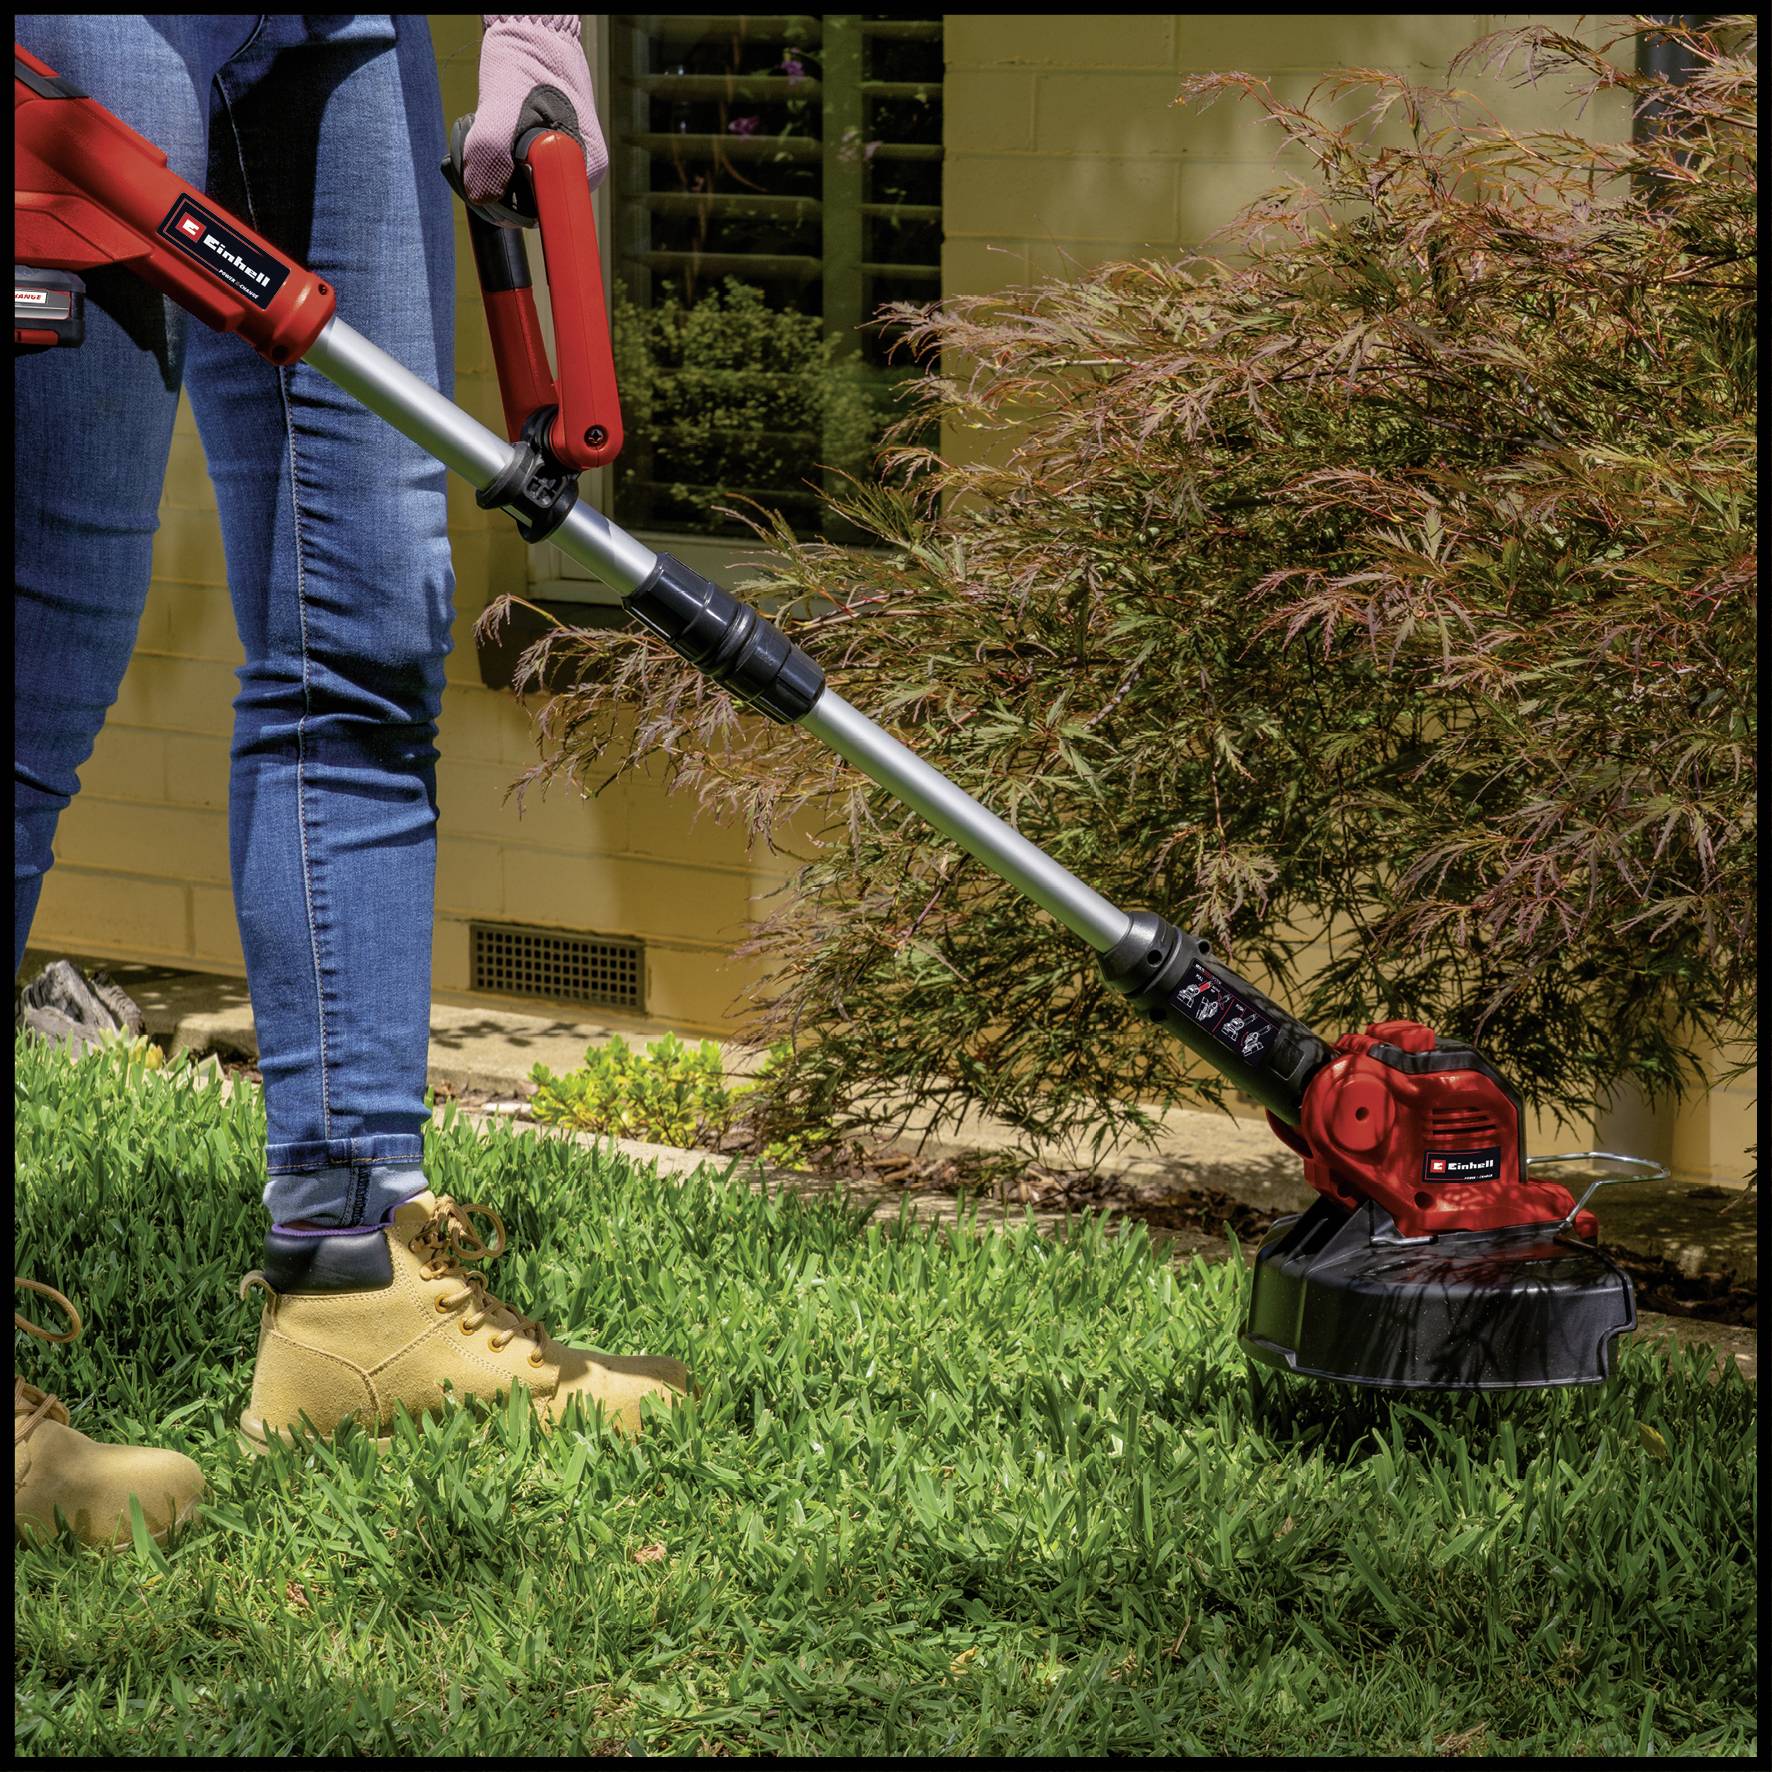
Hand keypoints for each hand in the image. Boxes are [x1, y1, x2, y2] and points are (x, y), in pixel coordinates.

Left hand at [462, 15, 607, 205]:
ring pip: (519, 195)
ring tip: (489, 133)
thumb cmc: (525, 61)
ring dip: (493, 173)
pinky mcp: (550, 162)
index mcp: (584, 170)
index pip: (543, 217)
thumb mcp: (503, 106)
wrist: (532, 34)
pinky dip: (497, 164)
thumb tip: (482, 198)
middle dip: (497, 186)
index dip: (509, 207)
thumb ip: (490, 154)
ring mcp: (566, 169)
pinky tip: (496, 137)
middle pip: (530, 209)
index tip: (491, 182)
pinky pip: (517, 180)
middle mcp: (581, 176)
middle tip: (483, 144)